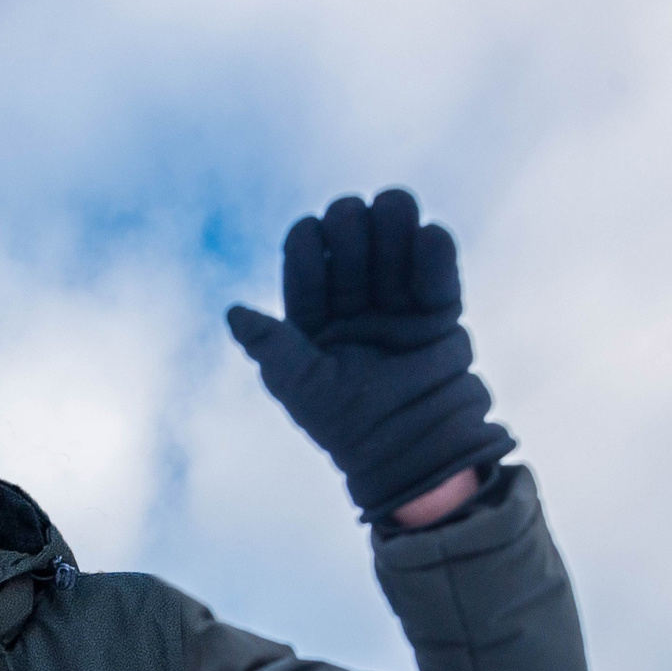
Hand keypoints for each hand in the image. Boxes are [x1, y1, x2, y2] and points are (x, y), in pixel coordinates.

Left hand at [227, 189, 512, 518]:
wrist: (413, 448)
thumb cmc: (348, 425)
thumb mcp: (300, 386)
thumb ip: (270, 345)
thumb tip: (233, 312)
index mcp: (313, 316)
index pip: (305, 253)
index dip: (307, 239)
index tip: (313, 242)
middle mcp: (353, 301)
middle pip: (350, 233)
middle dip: (352, 226)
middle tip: (357, 241)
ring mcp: (397, 302)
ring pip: (394, 235)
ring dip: (393, 222)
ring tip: (395, 224)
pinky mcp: (439, 309)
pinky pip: (436, 262)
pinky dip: (432, 247)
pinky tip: (426, 238)